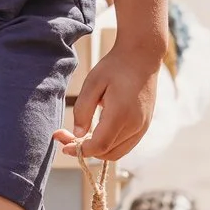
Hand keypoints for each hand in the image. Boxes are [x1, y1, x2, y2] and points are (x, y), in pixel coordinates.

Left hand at [56, 41, 159, 161]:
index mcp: (121, 114)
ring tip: (81, 136)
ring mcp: (143, 127)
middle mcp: (135, 125)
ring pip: (117, 153)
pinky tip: (97, 132)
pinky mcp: (145, 126)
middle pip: (107, 153)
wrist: (142, 57)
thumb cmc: (115, 67)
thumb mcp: (92, 83)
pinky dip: (110, 145)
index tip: (64, 146)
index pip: (99, 146)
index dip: (80, 150)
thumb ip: (83, 110)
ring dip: (98, 150)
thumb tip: (78, 135)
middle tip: (68, 138)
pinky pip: (125, 145)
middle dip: (86, 151)